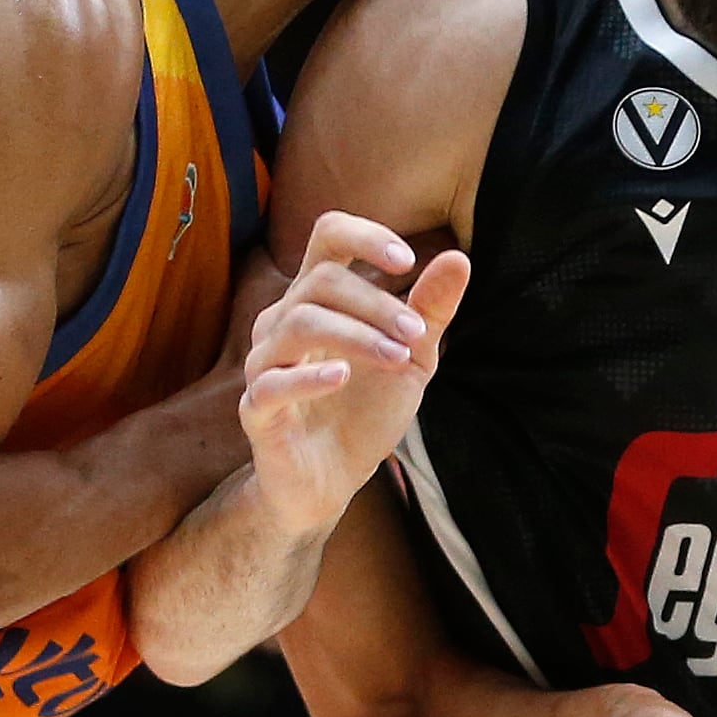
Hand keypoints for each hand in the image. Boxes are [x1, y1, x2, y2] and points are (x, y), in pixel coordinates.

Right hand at [240, 211, 471, 541]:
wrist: (331, 481)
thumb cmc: (365, 411)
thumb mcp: (411, 359)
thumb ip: (430, 311)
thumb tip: (459, 258)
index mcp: (318, 299)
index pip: (327, 237)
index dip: (364, 236)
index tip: (407, 261)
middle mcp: (283, 321)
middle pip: (320, 281)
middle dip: (376, 302)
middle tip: (415, 333)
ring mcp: (266, 364)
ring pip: (298, 322)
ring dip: (357, 335)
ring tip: (397, 357)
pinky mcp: (257, 410)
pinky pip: (272, 383)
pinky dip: (308, 376)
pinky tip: (343, 376)